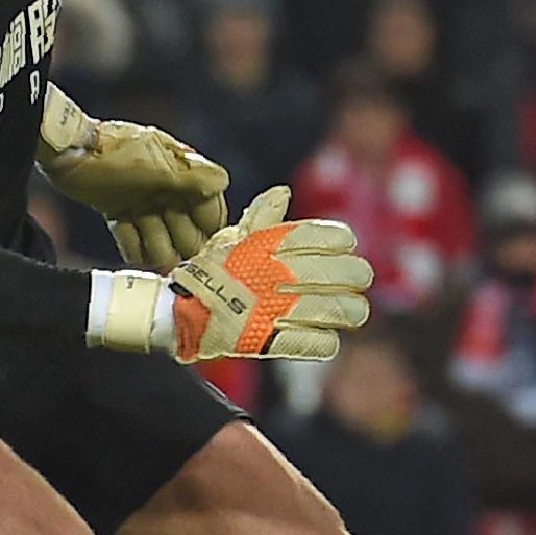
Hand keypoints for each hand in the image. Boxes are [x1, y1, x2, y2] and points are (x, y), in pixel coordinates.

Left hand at [40, 98, 230, 271]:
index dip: (207, 227)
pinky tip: (123, 226)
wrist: (70, 153)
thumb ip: (193, 179)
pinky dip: (130, 244)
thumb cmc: (118, 155)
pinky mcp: (121, 215)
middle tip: (159, 223)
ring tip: (138, 222)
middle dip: (176, 238)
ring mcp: (145, 205)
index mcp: (185, 177)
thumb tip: (224, 183)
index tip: (200, 240)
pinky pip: (134, 245)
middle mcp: (169, 193)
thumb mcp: (159, 168)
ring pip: (162, 244)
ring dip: (152, 241)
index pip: (212, 213)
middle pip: (189, 236)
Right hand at [165, 187, 373, 361]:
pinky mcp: (270, 341)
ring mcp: (275, 309)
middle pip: (340, 273)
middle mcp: (277, 275)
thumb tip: (282, 192)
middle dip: (355, 276)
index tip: (347, 244)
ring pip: (336, 309)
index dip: (340, 240)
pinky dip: (326, 340)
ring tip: (354, 311)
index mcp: (269, 246)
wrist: (177, 311)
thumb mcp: (232, 238)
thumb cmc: (210, 272)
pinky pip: (315, 342)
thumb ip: (262, 217)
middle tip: (358, 280)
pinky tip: (327, 335)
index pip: (322, 236)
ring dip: (350, 310)